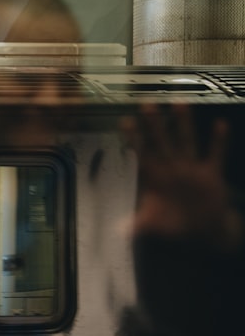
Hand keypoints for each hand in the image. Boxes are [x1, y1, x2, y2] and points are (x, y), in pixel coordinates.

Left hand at [122, 103, 241, 253]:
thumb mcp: (152, 224)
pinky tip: (220, 124)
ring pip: (186, 142)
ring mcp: (191, 170)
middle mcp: (172, 169)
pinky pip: (215, 155)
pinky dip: (218, 141)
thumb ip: (135, 225)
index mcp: (155, 178)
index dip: (134, 139)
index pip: (142, 154)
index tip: (125, 122)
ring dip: (183, 124)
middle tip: (146, 104)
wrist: (201, 230)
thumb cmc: (173, 224)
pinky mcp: (211, 175)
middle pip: (161, 142)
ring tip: (179, 104)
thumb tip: (116, 231)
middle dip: (154, 125)